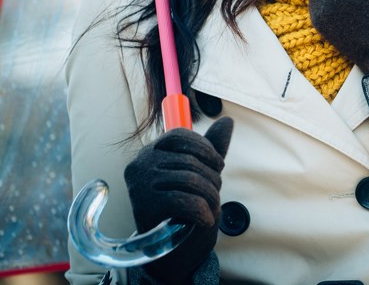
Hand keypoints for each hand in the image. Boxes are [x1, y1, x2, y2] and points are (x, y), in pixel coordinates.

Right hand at [124, 117, 233, 283]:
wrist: (171, 247)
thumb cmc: (185, 205)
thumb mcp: (200, 172)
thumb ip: (211, 148)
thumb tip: (228, 121)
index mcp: (151, 151)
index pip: (180, 135)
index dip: (206, 150)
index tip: (218, 166)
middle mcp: (140, 164)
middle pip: (189, 160)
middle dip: (212, 179)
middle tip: (215, 195)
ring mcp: (140, 185)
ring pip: (190, 179)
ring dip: (211, 197)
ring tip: (212, 209)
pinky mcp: (145, 206)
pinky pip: (184, 200)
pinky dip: (202, 211)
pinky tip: (205, 220)